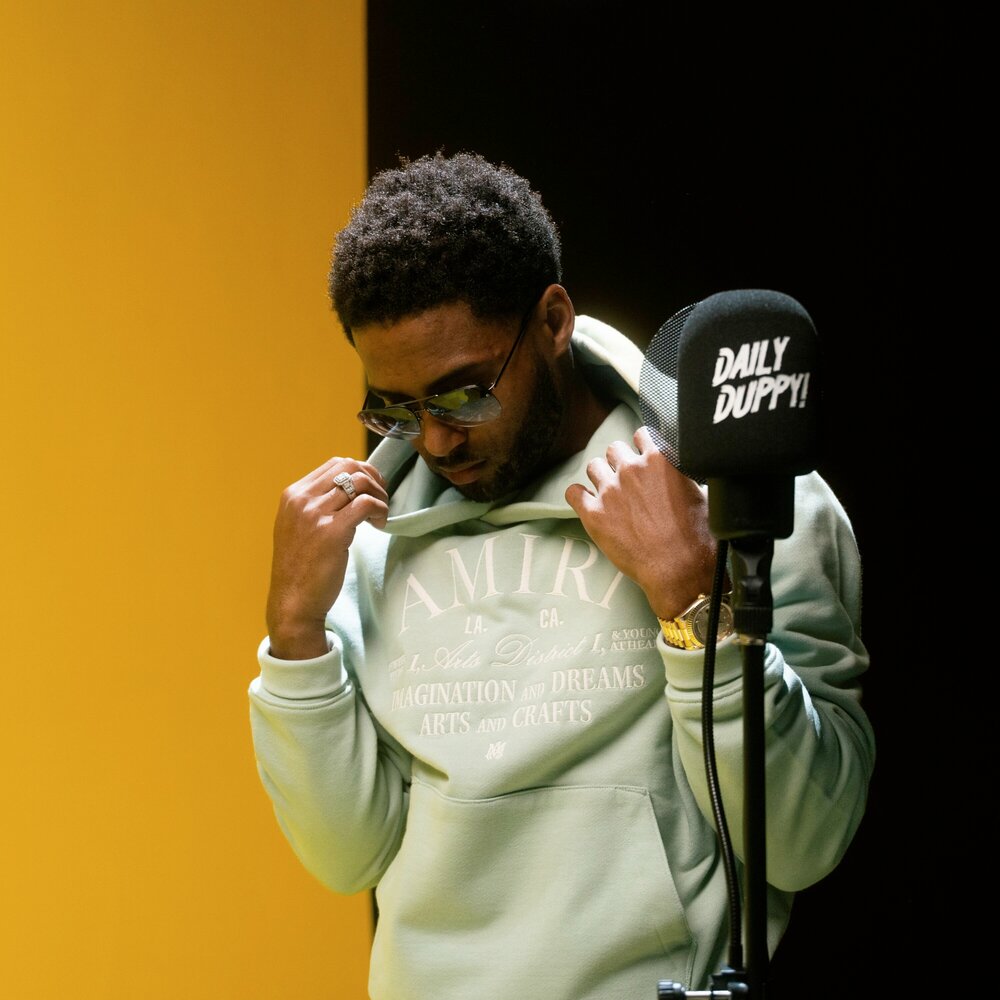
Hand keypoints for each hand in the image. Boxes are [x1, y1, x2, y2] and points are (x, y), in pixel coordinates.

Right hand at [266, 457, 388, 658]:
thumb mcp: (298, 527)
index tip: (371, 489)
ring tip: (380, 515)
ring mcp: (315, 514)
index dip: (360, 471)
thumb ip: (316, 505)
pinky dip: (380, 509)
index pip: (334, 463)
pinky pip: (367, 504)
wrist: (293, 602)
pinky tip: (380, 525)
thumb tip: (350, 487)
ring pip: (360, 481)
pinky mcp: (332, 532)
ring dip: (379, 494)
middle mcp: (301, 500)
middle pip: (348, 465)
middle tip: (381, 498)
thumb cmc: (300, 568)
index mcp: (293, 495)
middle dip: (373, 477)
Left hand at [565, 426, 719, 619]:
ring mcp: (610, 490)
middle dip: (620, 463)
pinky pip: (573, 493)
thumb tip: (678, 470)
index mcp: (660, 458)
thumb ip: (681, 472)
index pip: (641, 435)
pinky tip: (588, 503)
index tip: (643, 460)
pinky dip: (579, 496)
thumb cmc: (696, 536)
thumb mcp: (701, 492)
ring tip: (610, 494)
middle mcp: (631, 468)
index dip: (642, 448)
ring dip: (600, 477)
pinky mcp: (593, 514)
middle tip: (628, 482)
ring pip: (593, 466)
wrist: (680, 569)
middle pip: (614, 449)